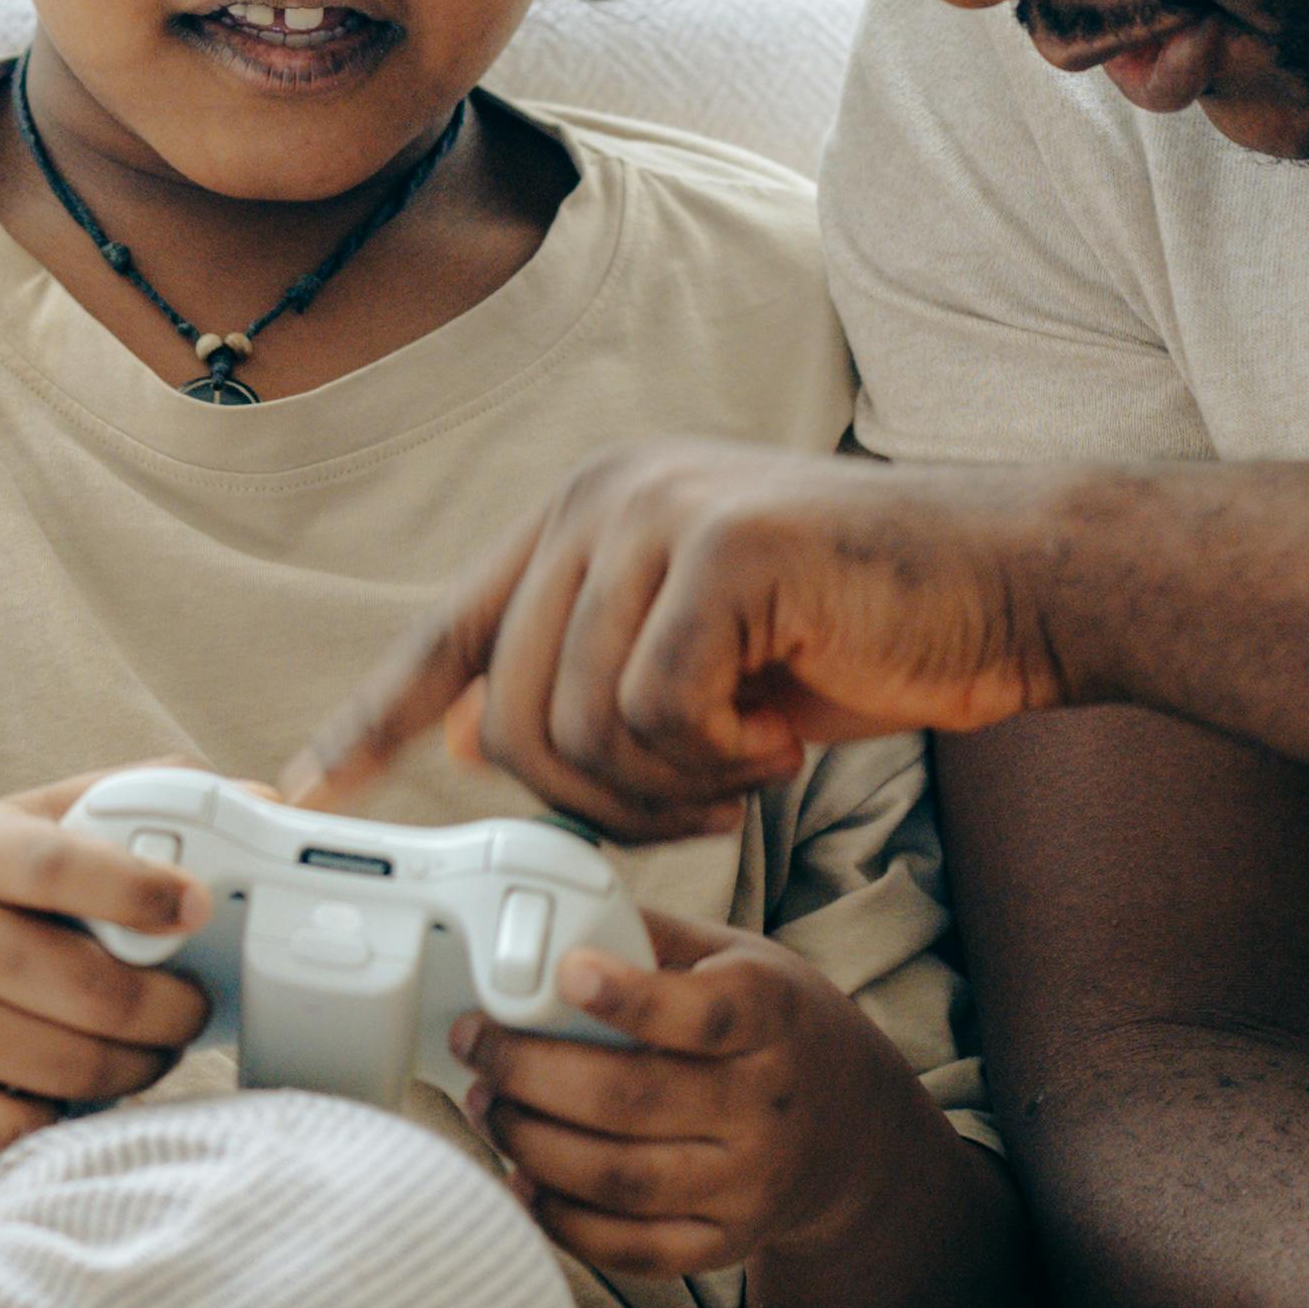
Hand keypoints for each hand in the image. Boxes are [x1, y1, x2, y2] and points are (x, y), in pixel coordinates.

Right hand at [0, 780, 214, 1169]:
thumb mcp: (7, 824)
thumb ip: (120, 800)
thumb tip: (257, 793)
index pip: (57, 867)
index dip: (136, 889)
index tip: (198, 907)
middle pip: (91, 993)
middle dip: (172, 1010)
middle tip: (194, 1006)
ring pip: (74, 1068)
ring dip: (142, 1069)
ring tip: (153, 1048)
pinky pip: (23, 1132)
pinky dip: (72, 1119)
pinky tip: (83, 1091)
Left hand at [291, 438, 1070, 843]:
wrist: (1006, 586)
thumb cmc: (860, 632)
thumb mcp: (701, 665)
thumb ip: (588, 684)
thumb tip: (469, 744)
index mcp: (582, 517)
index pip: (449, 631)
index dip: (372, 717)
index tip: (302, 790)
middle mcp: (600, 497)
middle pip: (512, 715)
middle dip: (596, 803)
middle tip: (695, 810)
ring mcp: (656, 510)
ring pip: (579, 727)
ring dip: (664, 790)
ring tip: (743, 767)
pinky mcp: (720, 547)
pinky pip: (655, 715)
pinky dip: (715, 763)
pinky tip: (777, 740)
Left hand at [450, 910, 945, 1279]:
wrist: (856, 1129)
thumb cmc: (776, 1027)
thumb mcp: (743, 959)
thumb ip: (655, 937)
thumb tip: (553, 913)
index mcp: (774, 1017)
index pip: (704, 1014)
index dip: (631, 999)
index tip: (566, 972)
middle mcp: (767, 1105)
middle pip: (634, 1101)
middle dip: (531, 1072)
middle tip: (477, 1043)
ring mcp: (748, 1183)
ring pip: (621, 1180)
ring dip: (531, 1144)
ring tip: (485, 1105)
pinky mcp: (725, 1242)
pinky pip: (632, 1249)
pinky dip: (563, 1221)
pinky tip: (521, 1179)